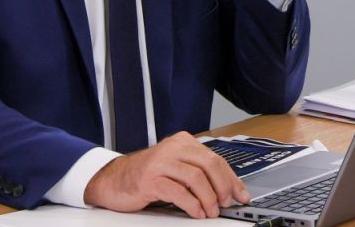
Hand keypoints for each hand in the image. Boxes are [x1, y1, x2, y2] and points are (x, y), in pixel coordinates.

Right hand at [84, 131, 249, 217]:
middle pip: (209, 164)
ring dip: (209, 198)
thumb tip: (226, 189)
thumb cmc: (146, 175)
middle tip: (227, 203)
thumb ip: (196, 171)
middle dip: (223, 187)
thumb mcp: (175, 167)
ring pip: (196, 178)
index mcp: (183, 142)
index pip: (215, 158)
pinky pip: (178, 192)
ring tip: (211, 211)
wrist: (113, 179)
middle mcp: (173, 148)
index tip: (241, 193)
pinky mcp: (150, 179)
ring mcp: (161, 162)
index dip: (231, 178)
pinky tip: (197, 212)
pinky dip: (192, 204)